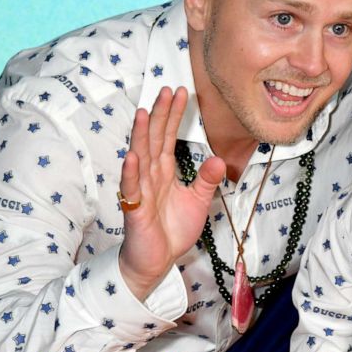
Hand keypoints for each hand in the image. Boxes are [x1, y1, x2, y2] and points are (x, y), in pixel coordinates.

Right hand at [118, 87, 225, 299]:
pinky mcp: (135, 209)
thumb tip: (219, 158)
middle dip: (160, 115)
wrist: (156, 262)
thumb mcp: (197, 201)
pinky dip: (132, 172)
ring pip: (140, 157)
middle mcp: (150, 175)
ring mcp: (141, 191)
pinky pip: (132, 188)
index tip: (181, 92)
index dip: (174, 115)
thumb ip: (207, 179)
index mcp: (163, 171)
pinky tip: (132, 156)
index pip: (168, 137)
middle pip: (154, 139)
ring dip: (140, 135)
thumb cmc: (171, 230)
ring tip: (143, 111)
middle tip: (166, 89)